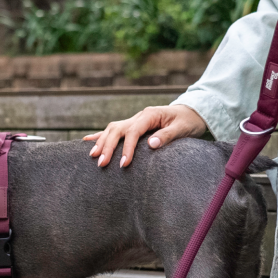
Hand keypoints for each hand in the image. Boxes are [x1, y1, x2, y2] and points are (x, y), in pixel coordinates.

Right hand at [83, 104, 206, 167]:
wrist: (191, 112)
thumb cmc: (188, 122)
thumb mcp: (183, 128)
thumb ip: (167, 136)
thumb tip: (151, 145)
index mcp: (150, 115)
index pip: (133, 132)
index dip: (127, 148)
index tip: (124, 164)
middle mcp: (138, 116)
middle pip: (117, 129)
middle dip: (107, 146)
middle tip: (101, 163)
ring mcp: (133, 120)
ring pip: (111, 129)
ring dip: (101, 142)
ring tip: (92, 156)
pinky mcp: (132, 126)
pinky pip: (113, 130)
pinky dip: (99, 136)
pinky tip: (87, 141)